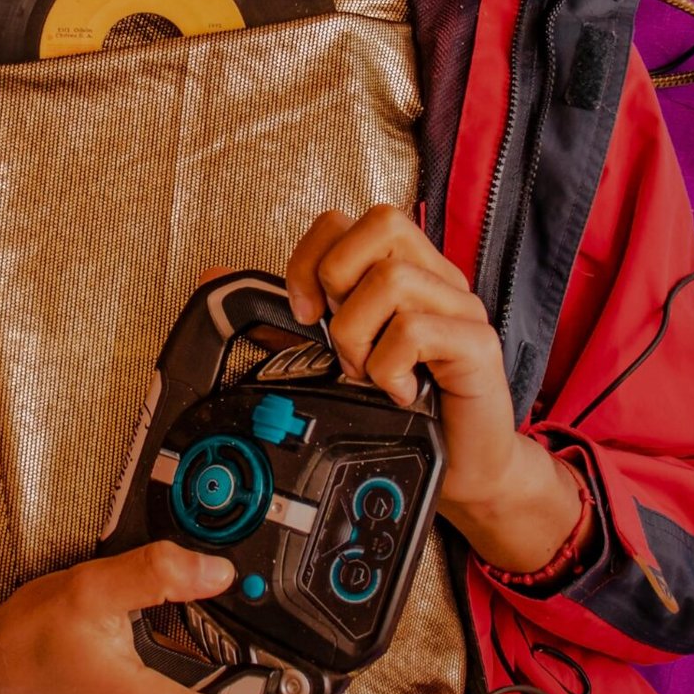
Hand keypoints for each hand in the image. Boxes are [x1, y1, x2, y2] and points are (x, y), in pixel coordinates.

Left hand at [284, 202, 525, 517]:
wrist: (466, 472)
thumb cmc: (403, 412)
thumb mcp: (336, 358)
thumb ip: (288, 320)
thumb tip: (215, 279)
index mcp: (403, 272)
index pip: (350, 221)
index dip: (312, 256)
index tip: (303, 311)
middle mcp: (436, 279)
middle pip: (382, 223)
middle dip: (338, 281)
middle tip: (337, 340)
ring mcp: (461, 309)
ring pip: (392, 279)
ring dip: (358, 335)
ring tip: (367, 375)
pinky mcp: (479, 345)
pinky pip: (417, 329)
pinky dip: (390, 366)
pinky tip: (397, 393)